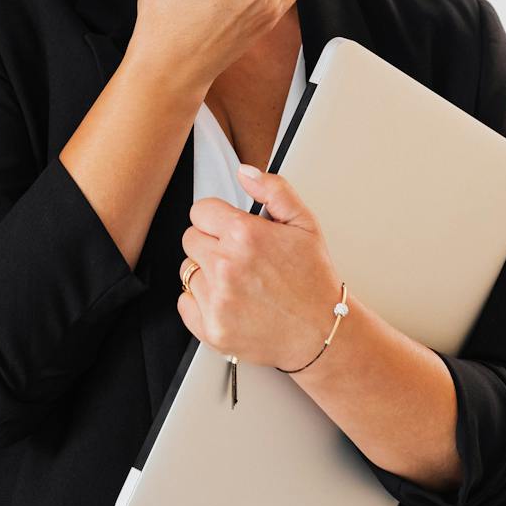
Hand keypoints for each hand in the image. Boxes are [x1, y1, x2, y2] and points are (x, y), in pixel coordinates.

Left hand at [176, 164, 342, 370]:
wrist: (321, 333)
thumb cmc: (313, 280)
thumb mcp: (304, 223)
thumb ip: (274, 190)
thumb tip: (245, 172)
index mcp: (244, 234)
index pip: (200, 211)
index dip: (217, 219)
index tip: (231, 231)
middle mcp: (226, 266)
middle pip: (190, 239)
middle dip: (212, 244)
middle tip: (240, 258)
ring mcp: (216, 300)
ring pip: (187, 271)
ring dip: (207, 274)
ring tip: (239, 282)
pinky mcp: (211, 328)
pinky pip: (184, 302)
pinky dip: (200, 302)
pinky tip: (229, 301)